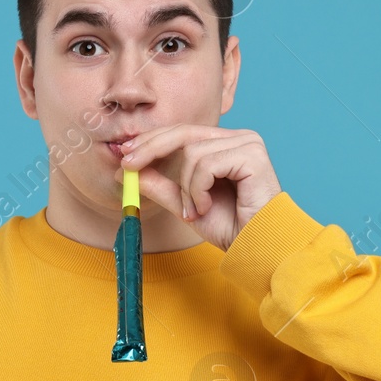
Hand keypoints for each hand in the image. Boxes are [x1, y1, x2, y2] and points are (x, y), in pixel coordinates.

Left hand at [117, 124, 282, 251]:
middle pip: (183, 132)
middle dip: (151, 149)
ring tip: (193, 210)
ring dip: (185, 188)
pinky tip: (206, 207)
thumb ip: (159, 185)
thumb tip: (125, 171)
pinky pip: (207, 164)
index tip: (125, 154)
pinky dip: (198, 189)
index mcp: (224, 144)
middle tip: (128, 166)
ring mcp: (248, 143)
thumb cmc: (229, 227)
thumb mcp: (183, 203)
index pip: (182, 132)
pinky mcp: (253, 154)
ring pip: (192, 153)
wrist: (256, 247)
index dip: (151, 140)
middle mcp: (238, 138)